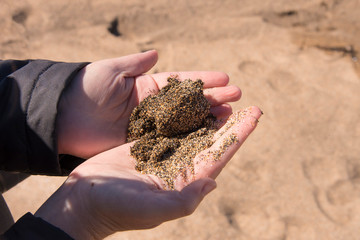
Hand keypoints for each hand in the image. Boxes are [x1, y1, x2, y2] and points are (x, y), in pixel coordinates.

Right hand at [36, 107, 261, 239]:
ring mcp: (164, 155)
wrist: (84, 201)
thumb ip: (183, 200)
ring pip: (194, 131)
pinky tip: (195, 103)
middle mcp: (179, 167)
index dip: (239, 135)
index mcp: (184, 181)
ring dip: (211, 116)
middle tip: (249, 105)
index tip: (254, 116)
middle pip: (212, 141)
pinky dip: (185, 114)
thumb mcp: (151, 209)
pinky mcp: (148, 145)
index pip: (219, 155)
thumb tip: (213, 183)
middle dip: (231, 123)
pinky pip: (172, 127)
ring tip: (227, 99)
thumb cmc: (116, 208)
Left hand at [57, 50, 240, 157]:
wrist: (63, 119)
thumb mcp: (111, 70)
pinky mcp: (143, 144)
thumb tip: (157, 53)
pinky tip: (207, 137)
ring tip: (230, 116)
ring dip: (207, 119)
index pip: (182, 83)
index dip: (203, 81)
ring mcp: (150, 127)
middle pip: (189, 103)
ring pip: (185, 123)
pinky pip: (171, 141)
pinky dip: (189, 139)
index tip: (226, 79)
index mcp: (147, 87)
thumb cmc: (86, 89)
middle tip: (236, 98)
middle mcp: (153, 107)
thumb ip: (135, 63)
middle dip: (212, 99)